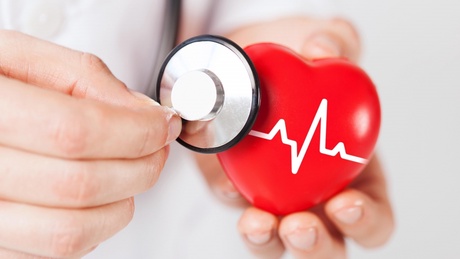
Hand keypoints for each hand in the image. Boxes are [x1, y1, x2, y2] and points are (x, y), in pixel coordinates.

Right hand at [0, 30, 180, 257]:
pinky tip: (98, 196)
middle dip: (141, 166)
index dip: (135, 132)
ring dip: (123, 203)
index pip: (75, 132)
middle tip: (158, 145)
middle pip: (81, 186)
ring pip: (72, 232)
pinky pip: (58, 252)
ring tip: (133, 172)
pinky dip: (96, 227)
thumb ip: (83, 77)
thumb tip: (141, 111)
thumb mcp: (20, 57)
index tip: (163, 124)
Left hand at [195, 17, 393, 257]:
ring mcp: (272, 194)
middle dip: (315, 245)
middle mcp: (314, 193)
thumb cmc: (299, 60)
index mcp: (352, 173)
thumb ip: (336, 42)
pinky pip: (232, 203)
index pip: (373, 216)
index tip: (346, 204)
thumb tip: (325, 46)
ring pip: (275, 241)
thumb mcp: (322, 43)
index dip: (366, 222)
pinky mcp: (233, 184)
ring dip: (266, 240)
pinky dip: (230, 198)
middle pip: (325, 245)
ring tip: (256, 223)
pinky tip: (227, 184)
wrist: (249, 57)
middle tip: (297, 226)